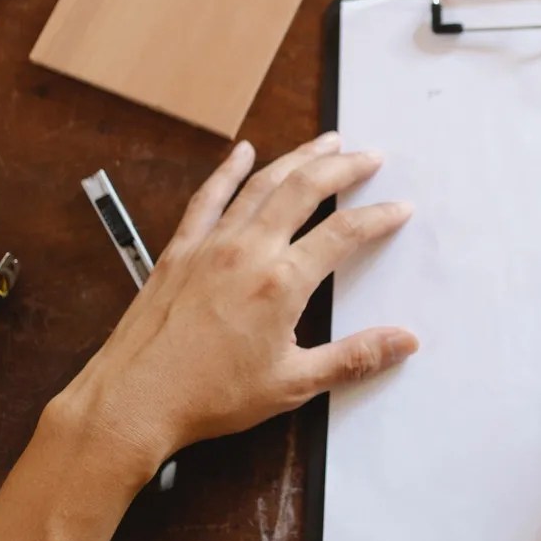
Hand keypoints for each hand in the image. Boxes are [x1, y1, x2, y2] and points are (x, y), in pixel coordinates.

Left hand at [50, 132, 418, 468]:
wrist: (135, 399)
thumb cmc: (211, 396)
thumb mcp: (294, 384)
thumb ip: (354, 358)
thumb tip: (405, 342)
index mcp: (282, 282)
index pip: (344, 234)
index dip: (378, 216)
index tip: (400, 207)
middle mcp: (249, 249)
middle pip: (306, 189)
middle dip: (344, 167)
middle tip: (370, 156)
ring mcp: (212, 243)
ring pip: (262, 183)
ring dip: (298, 157)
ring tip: (326, 141)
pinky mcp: (180, 249)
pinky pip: (209, 197)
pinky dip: (228, 170)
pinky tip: (243, 151)